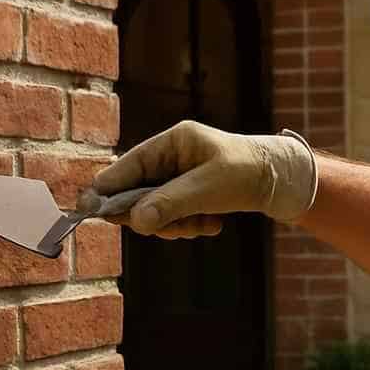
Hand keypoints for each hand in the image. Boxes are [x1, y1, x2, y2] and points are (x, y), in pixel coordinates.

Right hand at [88, 121, 316, 237]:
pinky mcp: (187, 193)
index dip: (107, 190)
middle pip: (136, 194)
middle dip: (154, 216)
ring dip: (175, 225)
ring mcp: (178, 176)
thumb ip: (169, 204)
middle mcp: (170, 157)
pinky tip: (212, 223)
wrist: (281, 181)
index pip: (127, 167)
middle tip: (175, 226)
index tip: (88, 211)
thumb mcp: (207, 189)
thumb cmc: (246, 173)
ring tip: (203, 223)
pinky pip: (172, 217)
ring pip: (154, 211)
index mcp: (171, 143)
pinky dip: (188, 226)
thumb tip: (135, 222)